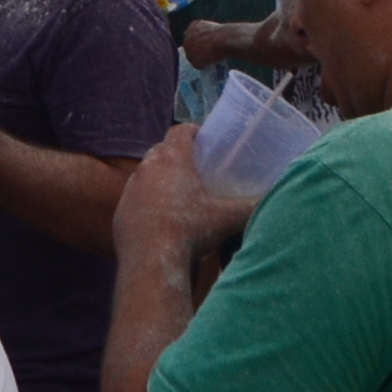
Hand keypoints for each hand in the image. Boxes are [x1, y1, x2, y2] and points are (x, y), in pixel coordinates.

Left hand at [111, 126, 253, 263]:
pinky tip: (161, 219)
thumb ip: (251, 206)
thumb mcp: (227, 217)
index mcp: (172, 159)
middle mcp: (147, 168)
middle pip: (161, 150)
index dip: (193, 132)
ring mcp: (130, 189)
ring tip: (179, 195)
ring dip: (161, 179)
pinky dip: (147, 202)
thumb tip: (270, 202)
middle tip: (196, 168)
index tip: (204, 140)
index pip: (180, 131)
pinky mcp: (121, 211)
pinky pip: (135, 199)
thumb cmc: (190, 231)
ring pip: (146, 174)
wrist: (152, 260)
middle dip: (177, 155)